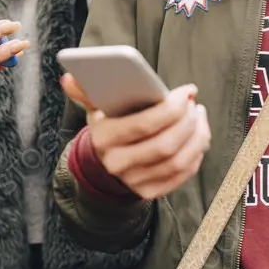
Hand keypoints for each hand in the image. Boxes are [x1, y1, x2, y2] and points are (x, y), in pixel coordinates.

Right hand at [61, 74, 208, 199]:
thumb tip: (69, 77)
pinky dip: (196, 154)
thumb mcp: (95, 109)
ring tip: (198, 116)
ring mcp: (134, 181)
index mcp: (103, 138)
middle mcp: (117, 163)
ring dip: (196, 136)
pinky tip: (198, 136)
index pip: (142, 124)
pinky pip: (181, 174)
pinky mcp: (150, 192)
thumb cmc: (106, 128)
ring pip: (178, 161)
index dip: (170, 108)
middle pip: (164, 145)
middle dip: (187, 121)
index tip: (186, 91)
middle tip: (193, 103)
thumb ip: (85, 91)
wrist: (101, 165)